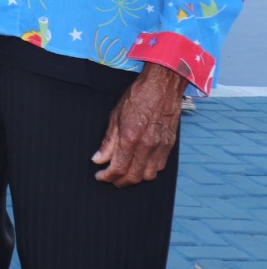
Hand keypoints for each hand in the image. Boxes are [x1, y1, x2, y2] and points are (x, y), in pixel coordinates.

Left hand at [92, 64, 185, 186]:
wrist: (162, 86)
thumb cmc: (137, 97)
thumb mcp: (115, 117)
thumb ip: (108, 142)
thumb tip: (98, 159)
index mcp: (130, 138)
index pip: (118, 168)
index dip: (107, 176)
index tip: (100, 176)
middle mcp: (147, 146)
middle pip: (133, 176)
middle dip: (119, 181)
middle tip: (110, 178)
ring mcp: (161, 146)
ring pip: (148, 175)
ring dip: (135, 178)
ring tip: (124, 173)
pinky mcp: (170, 145)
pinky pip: (160, 166)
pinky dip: (148, 169)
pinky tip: (139, 164)